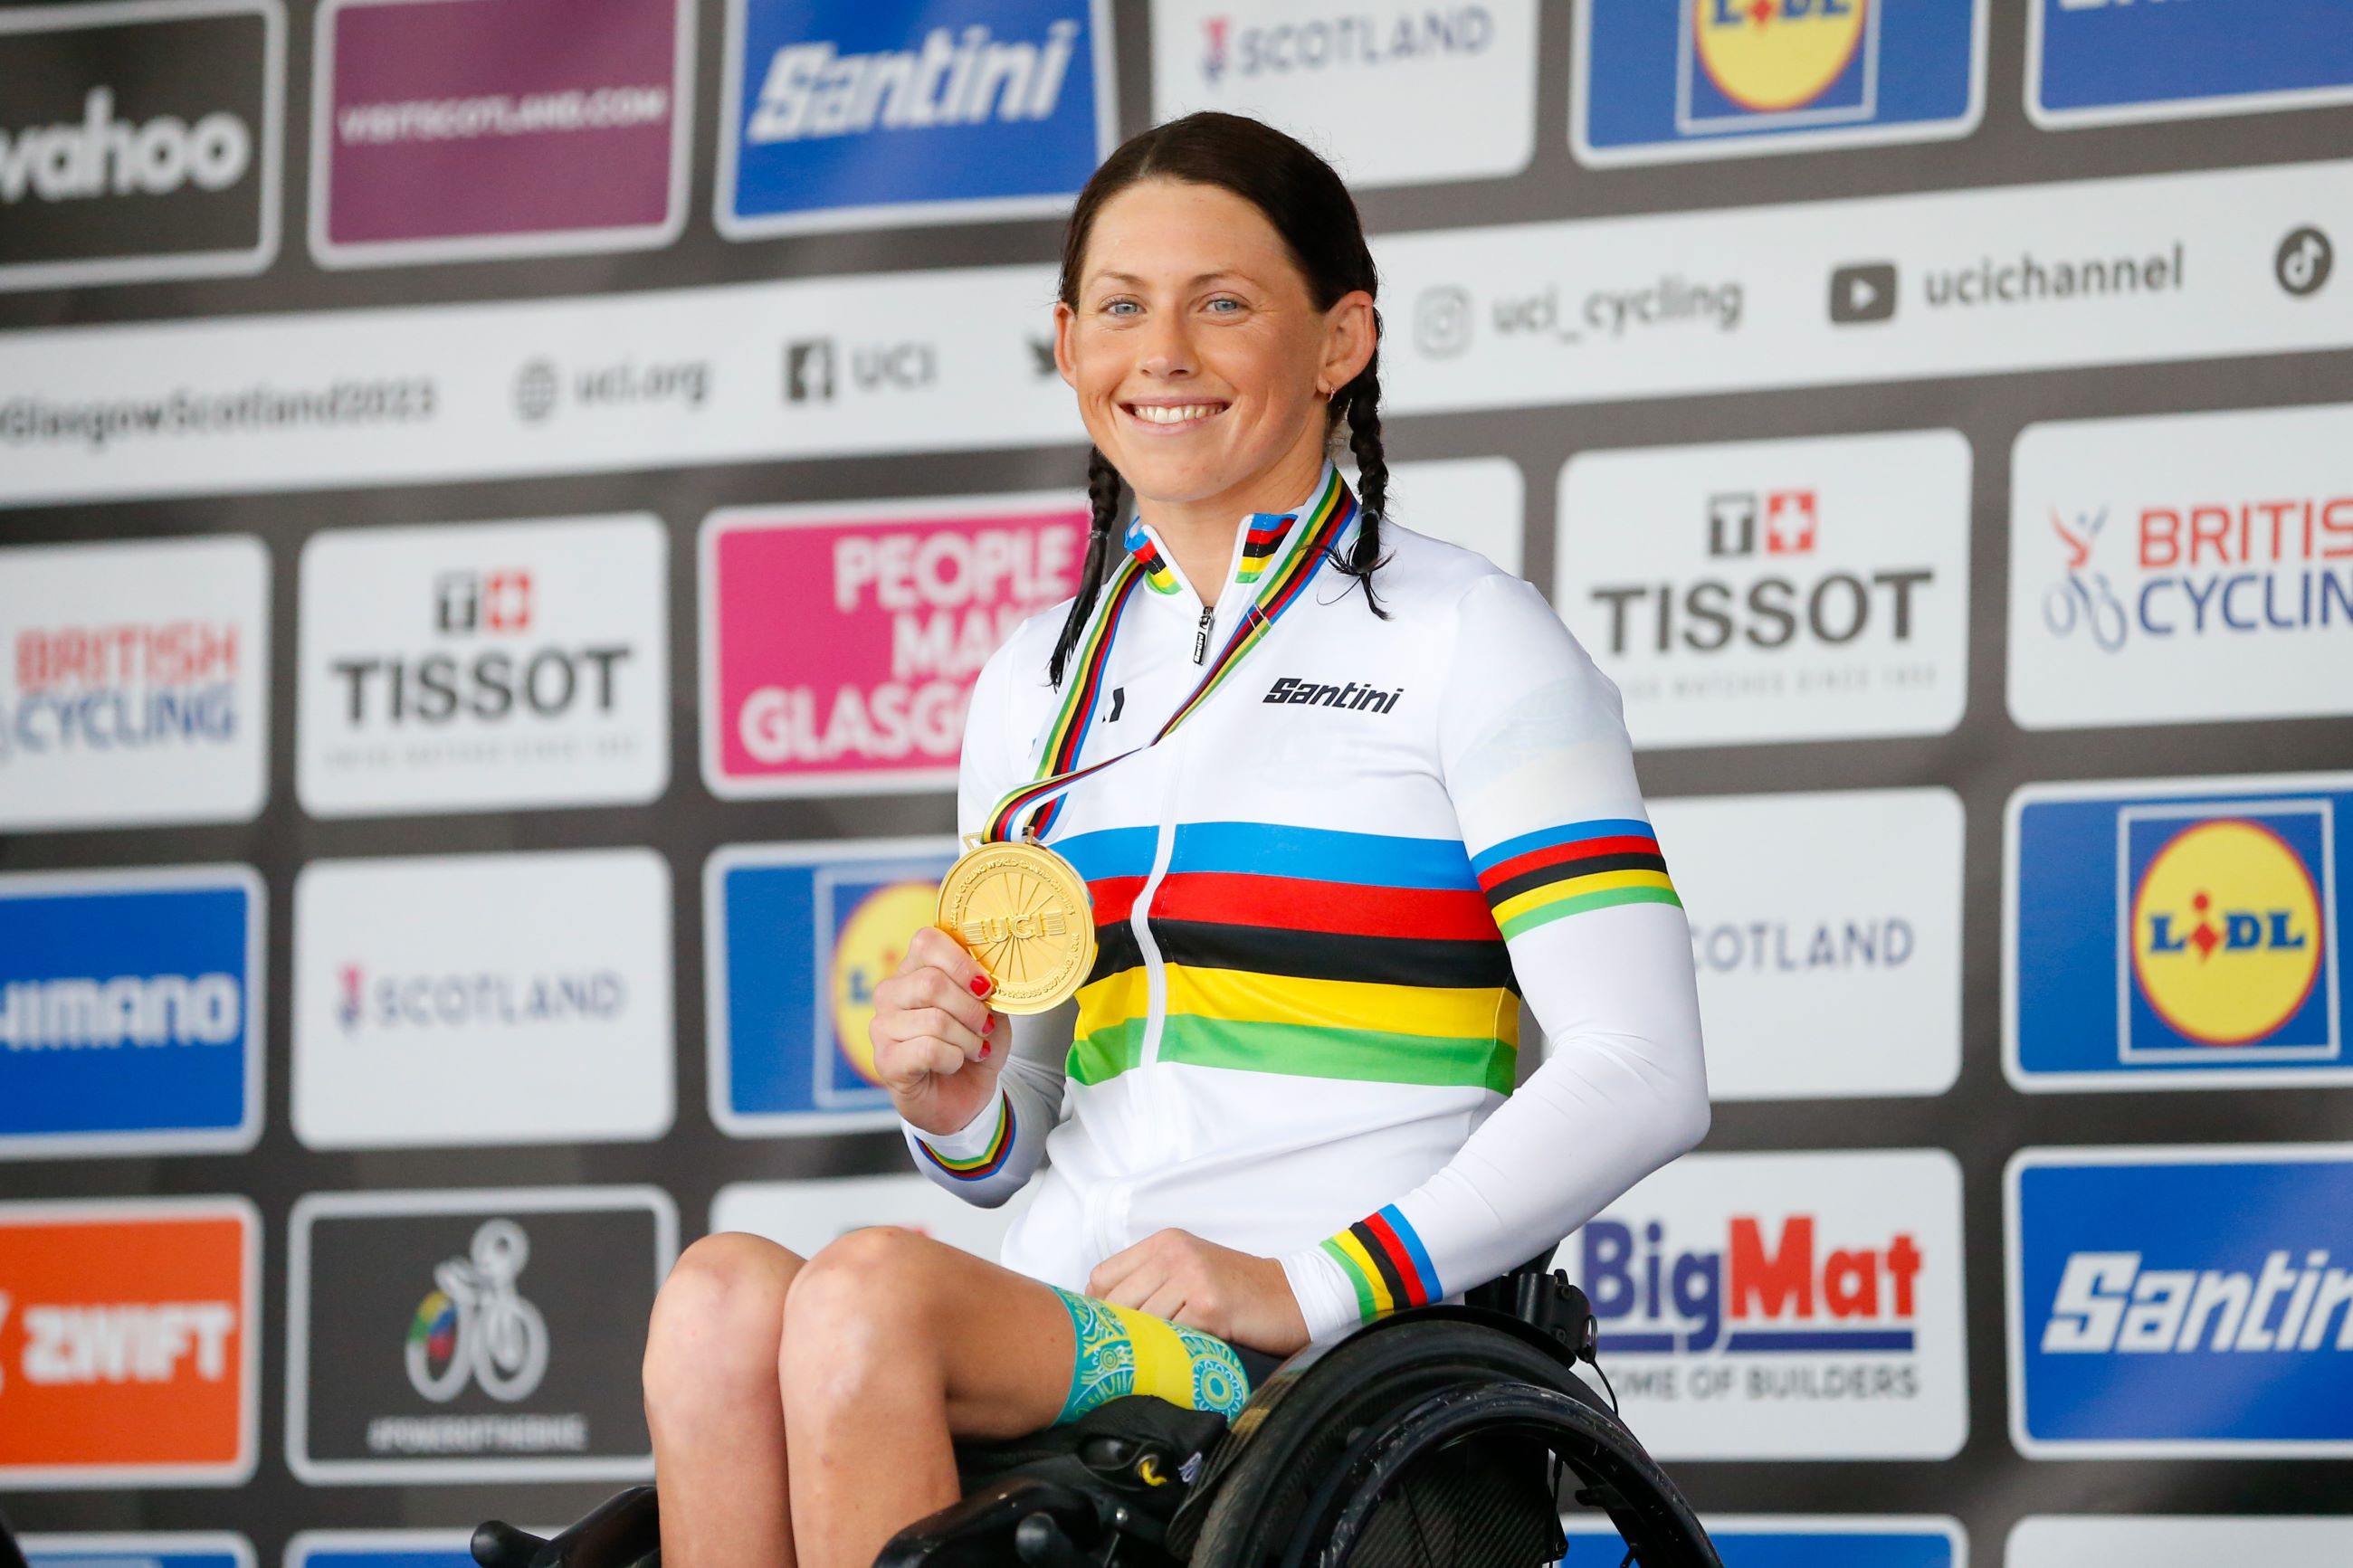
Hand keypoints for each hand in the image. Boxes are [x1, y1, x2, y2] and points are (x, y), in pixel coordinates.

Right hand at [870, 925, 1003, 1138]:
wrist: (964, 1096)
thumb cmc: (973, 1045)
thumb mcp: (989, 1009)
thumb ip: (986, 986)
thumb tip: (990, 972)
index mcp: (914, 969)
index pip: (926, 941)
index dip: (962, 962)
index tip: (985, 987)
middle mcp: (891, 993)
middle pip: (931, 983)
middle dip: (971, 1008)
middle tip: (985, 1025)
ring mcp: (882, 1026)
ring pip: (934, 1020)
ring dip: (967, 1039)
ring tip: (975, 1048)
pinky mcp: (885, 1060)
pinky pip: (928, 1049)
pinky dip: (953, 1058)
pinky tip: (954, 1063)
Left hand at [1089, 1228, 1310, 1356]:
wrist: (1295, 1297)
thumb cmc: (1239, 1291)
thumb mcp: (1190, 1270)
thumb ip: (1149, 1281)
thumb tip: (1099, 1314)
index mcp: (1165, 1242)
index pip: (1102, 1277)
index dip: (1100, 1310)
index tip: (1111, 1333)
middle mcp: (1174, 1254)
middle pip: (1116, 1303)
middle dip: (1122, 1334)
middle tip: (1134, 1355)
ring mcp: (1191, 1278)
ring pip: (1141, 1324)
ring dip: (1150, 1347)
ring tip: (1163, 1358)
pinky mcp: (1208, 1306)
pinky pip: (1171, 1338)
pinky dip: (1174, 1353)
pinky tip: (1186, 1357)